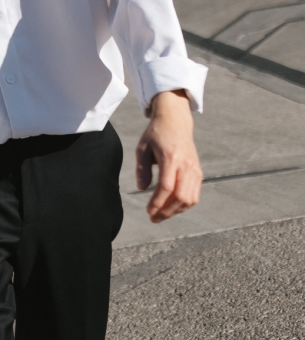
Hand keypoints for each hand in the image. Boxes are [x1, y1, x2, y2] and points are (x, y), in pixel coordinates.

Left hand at [136, 89, 202, 222]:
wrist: (175, 121)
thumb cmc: (156, 133)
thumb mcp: (143, 147)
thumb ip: (142, 168)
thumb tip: (142, 188)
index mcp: (171, 157)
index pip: (166, 187)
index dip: (157, 203)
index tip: (148, 211)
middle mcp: (186, 165)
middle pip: (180, 197)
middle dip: (166, 212)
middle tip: (153, 218)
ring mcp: (195, 169)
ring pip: (190, 199)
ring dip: (175, 211)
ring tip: (161, 214)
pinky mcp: (198, 173)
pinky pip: (194, 195)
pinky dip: (184, 205)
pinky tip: (172, 207)